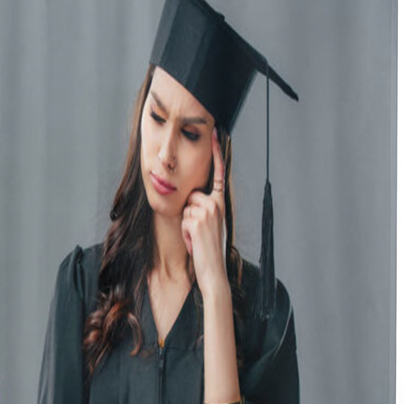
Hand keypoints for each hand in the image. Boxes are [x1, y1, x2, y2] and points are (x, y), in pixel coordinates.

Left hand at [182, 127, 227, 296]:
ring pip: (185, 208)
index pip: (219, 174)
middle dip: (189, 213)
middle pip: (191, 195)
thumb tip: (192, 199)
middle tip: (199, 232)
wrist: (213, 269)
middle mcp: (217, 204)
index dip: (217, 153)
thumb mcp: (210, 224)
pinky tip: (195, 241)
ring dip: (186, 225)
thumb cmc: (209, 249)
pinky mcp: (197, 220)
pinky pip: (182, 220)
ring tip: (197, 238)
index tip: (217, 133)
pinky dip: (185, 233)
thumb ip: (204, 209)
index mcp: (221, 203)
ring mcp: (208, 211)